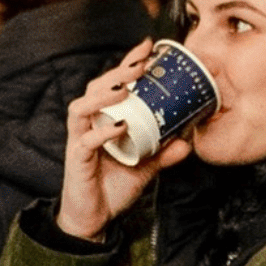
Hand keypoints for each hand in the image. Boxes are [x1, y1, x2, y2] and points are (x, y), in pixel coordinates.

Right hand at [58, 40, 190, 241]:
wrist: (95, 217)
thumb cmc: (113, 186)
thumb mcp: (146, 167)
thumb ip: (164, 153)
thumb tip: (188, 142)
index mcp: (105, 120)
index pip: (113, 85)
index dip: (127, 64)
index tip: (147, 47)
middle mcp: (89, 125)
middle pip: (96, 88)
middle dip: (118, 73)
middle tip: (140, 64)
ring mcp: (80, 140)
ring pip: (81, 107)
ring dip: (103, 95)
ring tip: (125, 88)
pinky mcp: (76, 159)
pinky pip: (86, 140)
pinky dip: (102, 132)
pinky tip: (120, 127)